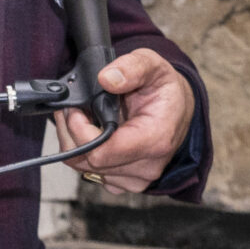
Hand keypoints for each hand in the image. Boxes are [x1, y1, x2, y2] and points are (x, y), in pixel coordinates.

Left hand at [56, 48, 194, 193]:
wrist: (177, 110)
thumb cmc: (165, 90)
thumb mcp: (153, 65)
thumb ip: (132, 67)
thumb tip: (106, 78)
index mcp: (155, 140)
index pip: (101, 152)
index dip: (80, 129)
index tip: (76, 108)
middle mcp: (147, 166)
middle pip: (88, 161)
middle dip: (72, 131)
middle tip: (73, 107)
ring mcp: (136, 178)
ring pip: (83, 168)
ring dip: (74, 141)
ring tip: (81, 116)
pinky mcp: (125, 183)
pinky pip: (91, 173)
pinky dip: (84, 153)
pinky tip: (91, 133)